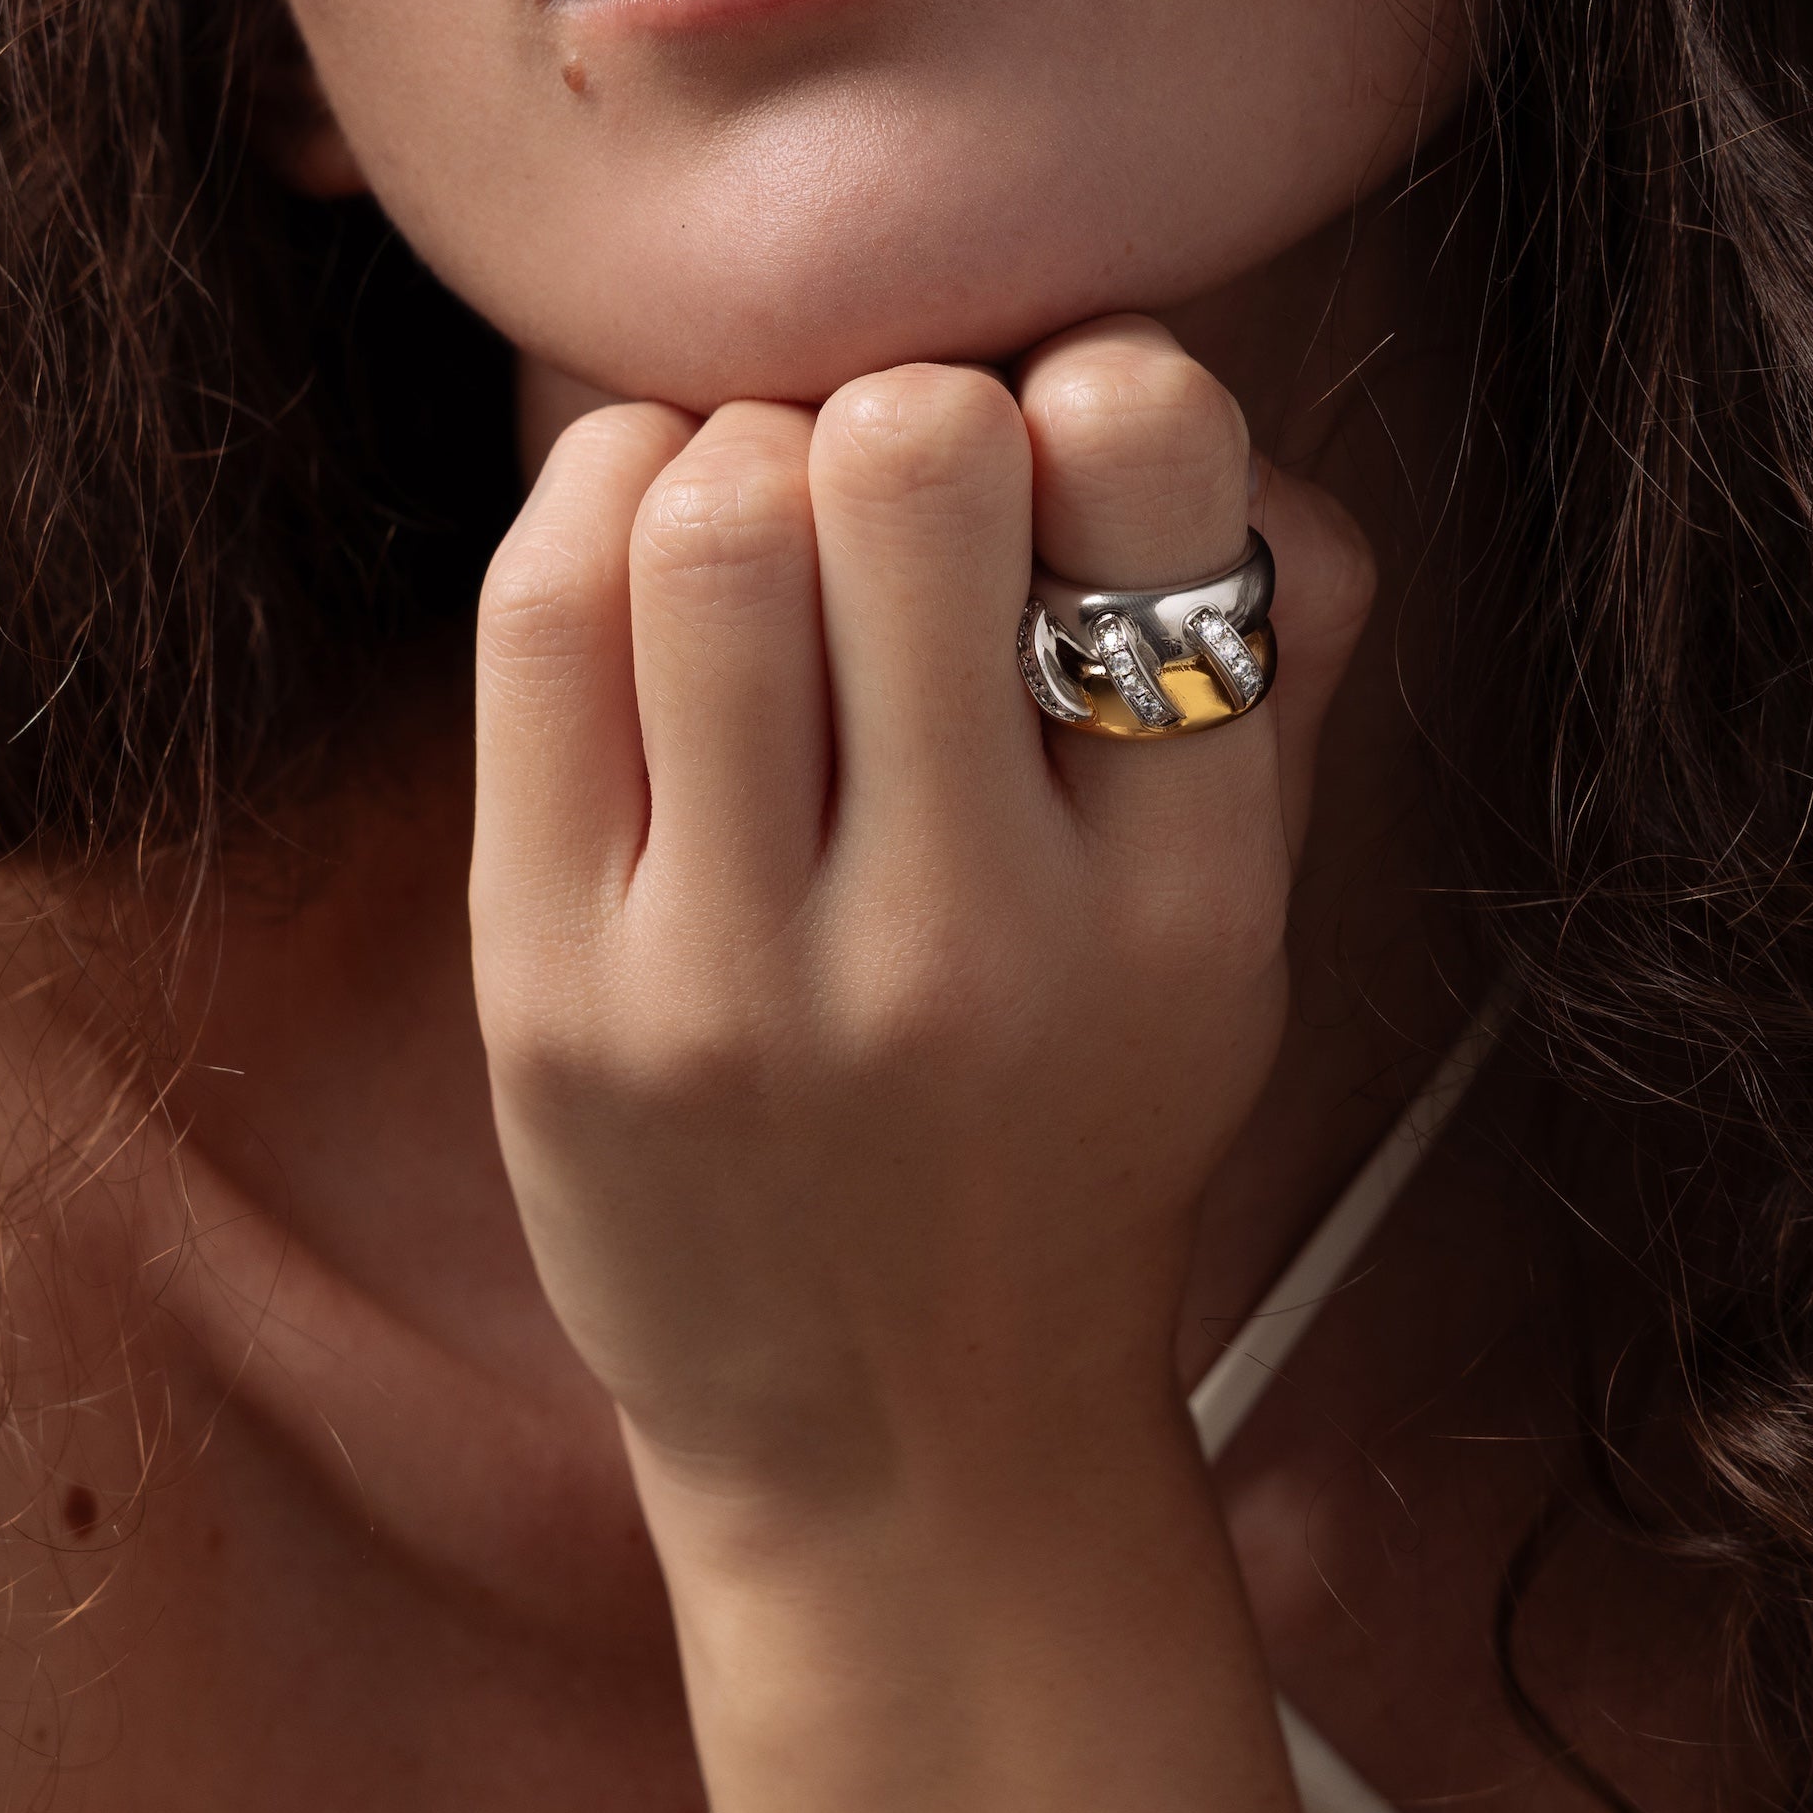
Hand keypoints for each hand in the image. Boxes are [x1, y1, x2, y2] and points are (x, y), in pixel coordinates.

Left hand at [467, 315, 1373, 1519]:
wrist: (899, 1443)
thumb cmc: (1076, 1122)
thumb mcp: (1243, 915)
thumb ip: (1270, 639)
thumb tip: (1146, 368)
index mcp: (1184, 894)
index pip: (1143, 457)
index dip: (1095, 382)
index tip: (1063, 457)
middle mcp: (969, 935)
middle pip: (906, 448)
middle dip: (904, 407)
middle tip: (899, 497)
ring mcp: (735, 976)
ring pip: (708, 514)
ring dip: (742, 451)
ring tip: (770, 527)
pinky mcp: (548, 990)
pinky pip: (542, 616)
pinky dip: (600, 495)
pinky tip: (650, 537)